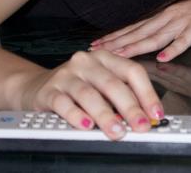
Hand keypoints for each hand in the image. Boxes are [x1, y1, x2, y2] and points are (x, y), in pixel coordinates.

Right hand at [20, 50, 162, 139]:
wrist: (34, 86)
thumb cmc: (76, 87)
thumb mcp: (101, 85)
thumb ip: (121, 96)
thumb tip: (145, 117)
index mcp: (106, 58)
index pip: (133, 72)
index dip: (147, 93)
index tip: (156, 113)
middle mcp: (87, 62)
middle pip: (113, 84)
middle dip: (131, 108)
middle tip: (141, 126)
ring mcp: (66, 75)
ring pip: (89, 95)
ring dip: (106, 115)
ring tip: (117, 131)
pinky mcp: (48, 91)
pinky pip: (64, 104)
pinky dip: (77, 116)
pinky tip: (86, 126)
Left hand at [90, 0, 190, 60]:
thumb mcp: (187, 11)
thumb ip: (171, 23)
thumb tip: (157, 34)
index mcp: (167, 12)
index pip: (137, 25)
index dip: (117, 34)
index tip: (99, 42)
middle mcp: (171, 16)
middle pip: (139, 31)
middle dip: (117, 42)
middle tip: (97, 51)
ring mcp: (184, 21)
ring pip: (155, 36)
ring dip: (136, 46)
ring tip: (120, 55)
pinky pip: (185, 40)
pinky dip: (174, 49)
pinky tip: (163, 58)